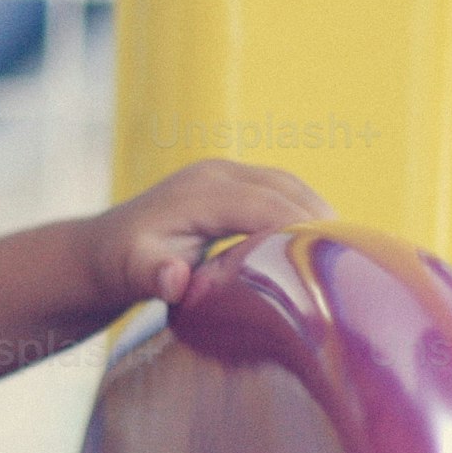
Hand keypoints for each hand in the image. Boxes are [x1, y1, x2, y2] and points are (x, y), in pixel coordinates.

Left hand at [91, 162, 327, 305]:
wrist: (101, 251)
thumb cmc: (119, 267)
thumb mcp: (130, 274)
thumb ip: (153, 277)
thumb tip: (175, 278)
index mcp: (199, 192)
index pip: (265, 205)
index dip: (300, 229)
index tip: (328, 261)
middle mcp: (216, 173)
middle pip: (285, 188)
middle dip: (319, 219)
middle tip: (350, 259)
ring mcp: (225, 174)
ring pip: (288, 184)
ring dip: (317, 212)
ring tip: (344, 250)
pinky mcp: (231, 184)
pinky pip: (279, 189)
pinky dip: (304, 209)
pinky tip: (321, 241)